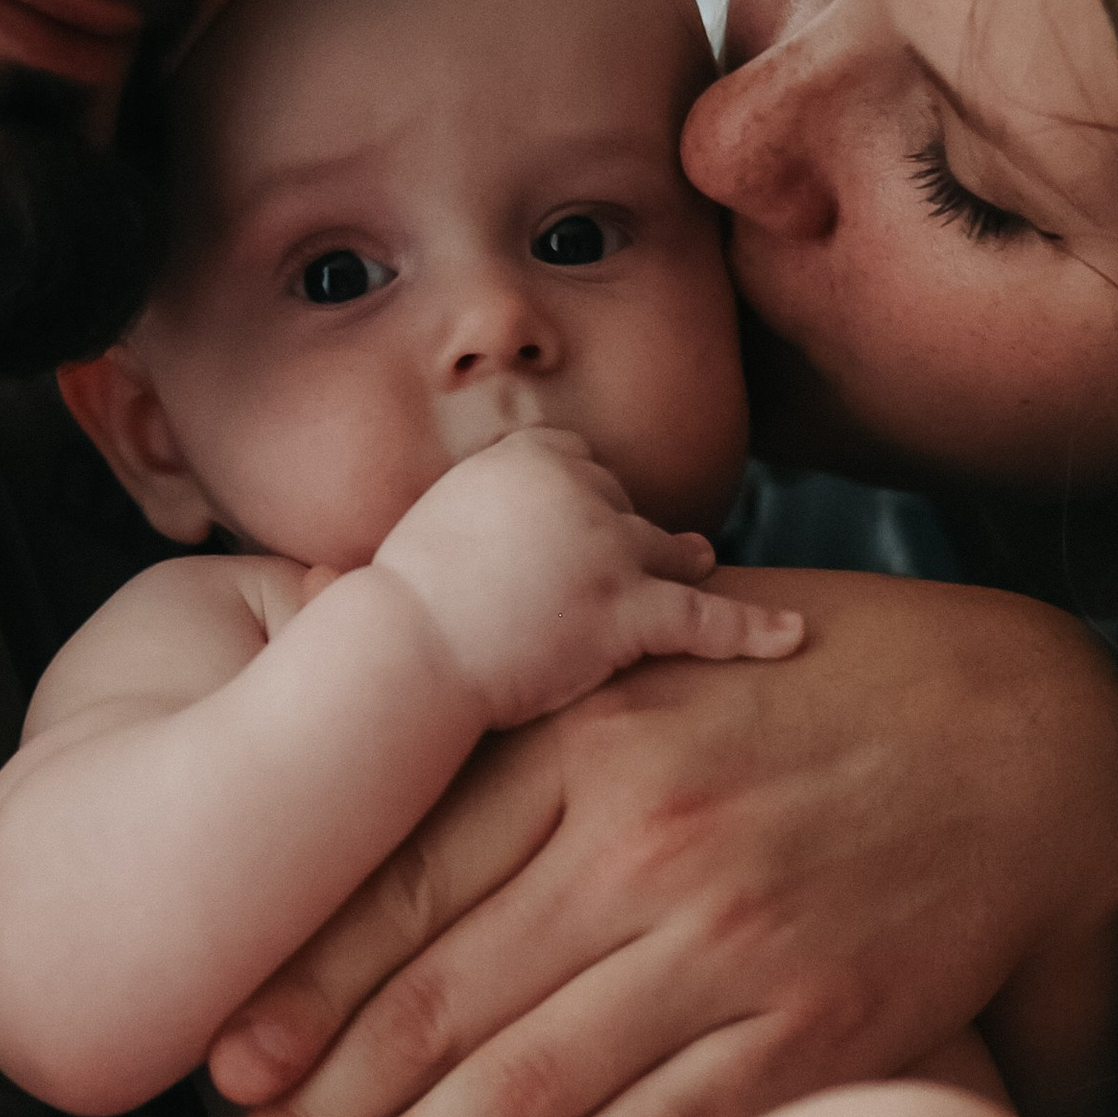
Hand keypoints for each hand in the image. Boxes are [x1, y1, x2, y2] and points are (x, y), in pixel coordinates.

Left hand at [189, 570, 1117, 1116]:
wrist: (1041, 728)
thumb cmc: (832, 689)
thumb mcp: (666, 657)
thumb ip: (543, 726)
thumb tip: (397, 797)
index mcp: (587, 739)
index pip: (400, 882)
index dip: (297, 990)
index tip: (220, 1070)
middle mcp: (642, 838)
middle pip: (435, 1002)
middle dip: (314, 1115)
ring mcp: (730, 936)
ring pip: (526, 1077)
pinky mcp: (820, 1020)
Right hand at [375, 428, 800, 728]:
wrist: (401, 659)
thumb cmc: (385, 620)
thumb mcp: (401, 550)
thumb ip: (417, 543)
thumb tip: (323, 580)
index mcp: (522, 457)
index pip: (578, 462)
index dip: (581, 498)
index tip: (577, 520)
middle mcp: (573, 488)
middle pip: (624, 505)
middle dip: (628, 530)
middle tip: (639, 553)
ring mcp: (606, 545)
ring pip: (667, 553)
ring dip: (683, 562)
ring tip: (706, 563)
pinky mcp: (628, 609)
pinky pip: (706, 621)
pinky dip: (753, 630)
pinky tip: (794, 637)